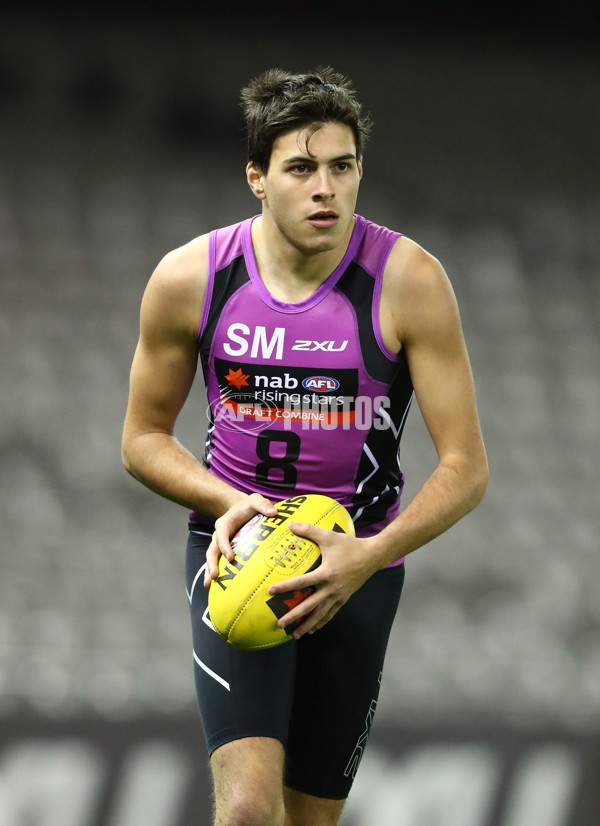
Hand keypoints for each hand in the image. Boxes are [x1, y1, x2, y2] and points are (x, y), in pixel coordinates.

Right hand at [203, 493, 276, 586]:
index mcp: (225, 524)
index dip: (224, 546)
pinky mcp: (224, 550)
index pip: (222, 535)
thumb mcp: (256, 500)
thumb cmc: (249, 505)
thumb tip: (273, 513)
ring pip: (212, 558)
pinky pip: (218, 561)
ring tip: (208, 585)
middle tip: (214, 576)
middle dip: (211, 563)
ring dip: (210, 570)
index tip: (230, 558)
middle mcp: (219, 535)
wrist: (240, 507)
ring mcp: (220, 544)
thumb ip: (263, 504)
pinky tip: (215, 586)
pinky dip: (216, 572)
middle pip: (212, 550)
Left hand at [267, 521, 379, 637]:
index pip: (301, 582)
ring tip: (295, 635)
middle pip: (309, 606)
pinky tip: (313, 629)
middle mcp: (331, 589)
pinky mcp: (343, 599)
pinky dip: (321, 623)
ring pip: (320, 615)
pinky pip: (330, 614)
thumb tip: (290, 524)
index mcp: (326, 574)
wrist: (372, 556)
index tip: (271, 591)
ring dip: (307, 625)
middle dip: (294, 616)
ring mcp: (338, 596)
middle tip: (280, 624)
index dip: (285, 587)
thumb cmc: (349, 546)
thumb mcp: (329, 536)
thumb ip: (309, 530)